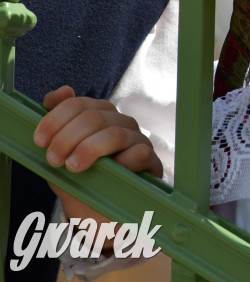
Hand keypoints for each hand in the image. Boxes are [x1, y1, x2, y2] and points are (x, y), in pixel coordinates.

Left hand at [34, 86, 162, 222]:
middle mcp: (120, 123)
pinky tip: (109, 173)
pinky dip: (121, 162)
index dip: (55, 119)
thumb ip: (58, 126)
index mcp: (99, 116)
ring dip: (88, 149)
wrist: (104, 216)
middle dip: (67, 138)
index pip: (78, 104)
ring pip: (113, 133)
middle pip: (93, 117)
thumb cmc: (85, 182)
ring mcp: (137, 140)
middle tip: (54, 160)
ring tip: (73, 167)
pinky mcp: (151, 161)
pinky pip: (139, 153)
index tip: (39, 141)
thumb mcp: (63, 156)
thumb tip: (60, 92)